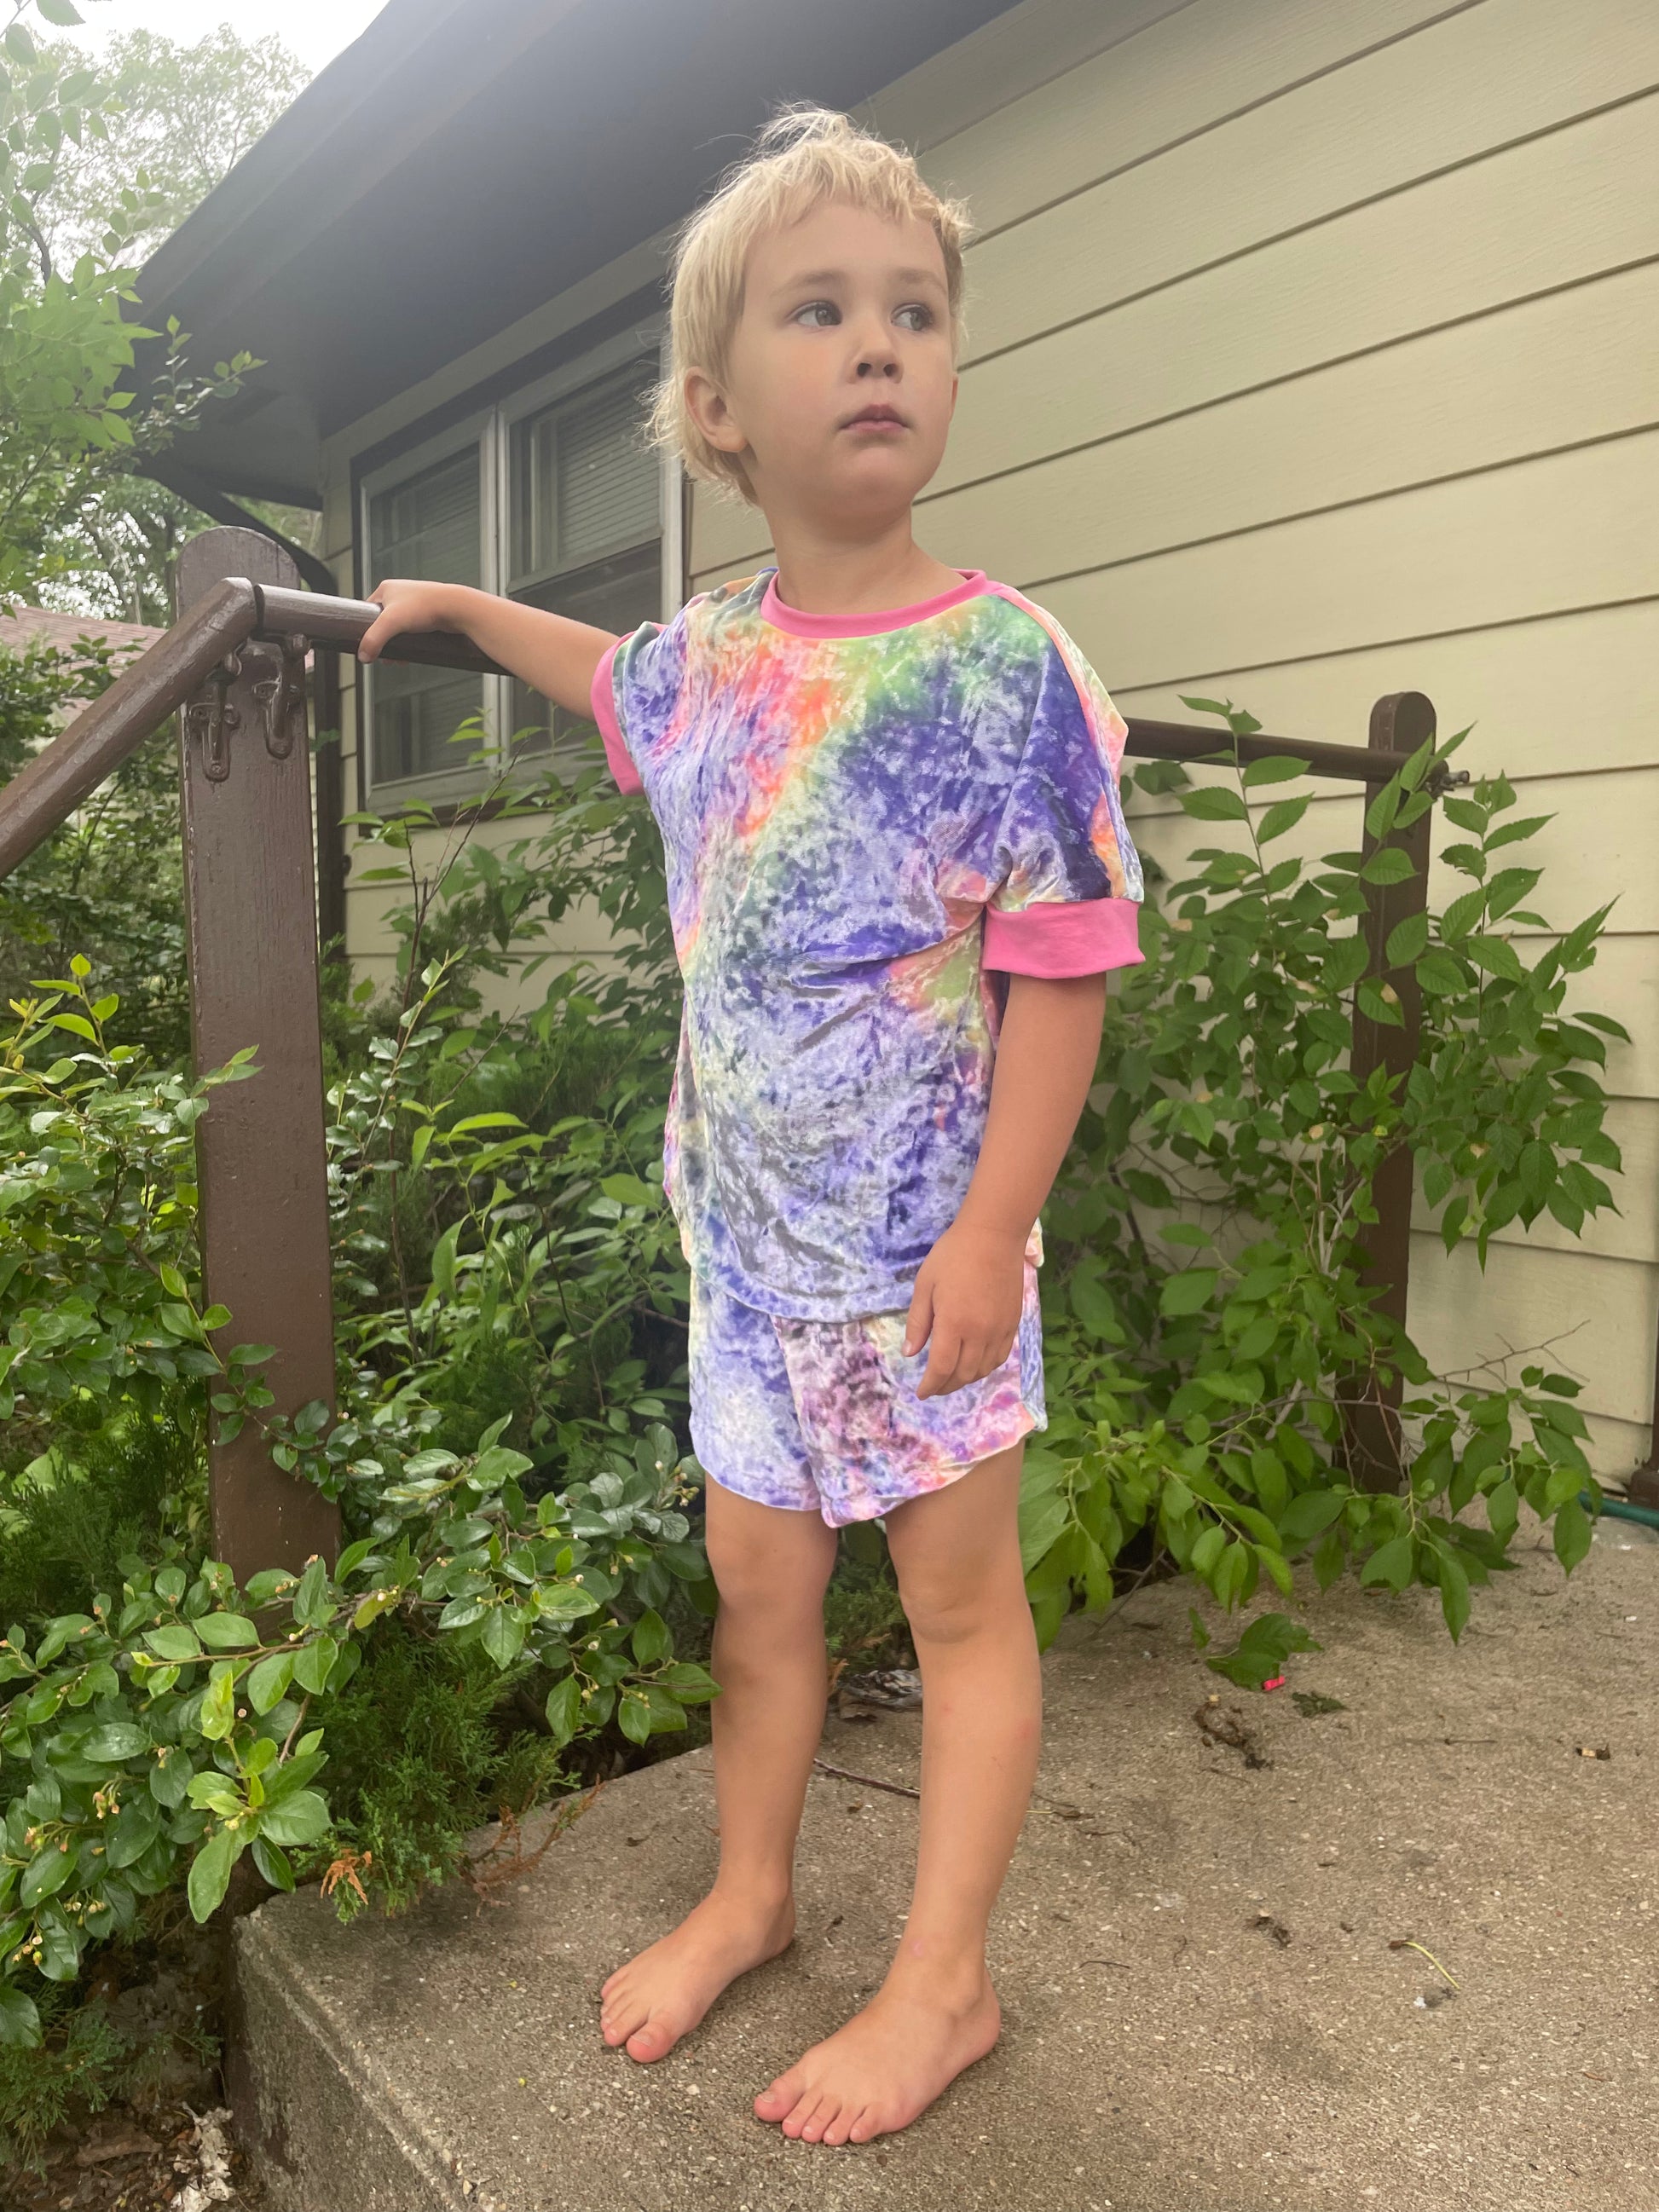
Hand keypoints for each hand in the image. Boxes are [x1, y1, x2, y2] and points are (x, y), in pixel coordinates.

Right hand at [356, 577, 465, 662]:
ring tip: (400, 658)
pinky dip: (411, 642)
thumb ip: (374, 639)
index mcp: (386, 588)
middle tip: (387, 656)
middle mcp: (400, 593)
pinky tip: (412, 652)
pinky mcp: (427, 613)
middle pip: (383, 622)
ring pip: (399, 628)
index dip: (366, 629)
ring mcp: (414, 603)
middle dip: (384, 641)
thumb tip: (363, 656)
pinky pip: (413, 631)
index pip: (366, 611)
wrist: (457, 608)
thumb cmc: (427, 606)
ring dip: (398, 644)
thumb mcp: (391, 623)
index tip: (369, 644)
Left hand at [902, 1222, 1026, 1398]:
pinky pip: (1001, 1356)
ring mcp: (1000, 1329)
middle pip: (963, 1374)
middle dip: (946, 1386)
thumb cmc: (953, 1255)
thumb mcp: (925, 1285)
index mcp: (953, 1323)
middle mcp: (979, 1333)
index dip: (930, 1385)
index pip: (941, 1368)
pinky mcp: (1013, 1323)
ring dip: (966, 1379)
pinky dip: (986, 1367)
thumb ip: (918, 1322)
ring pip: (983, 1369)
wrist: (993, 1236)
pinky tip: (975, 1363)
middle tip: (934, 1386)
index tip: (921, 1393)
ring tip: (952, 1377)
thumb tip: (910, 1353)